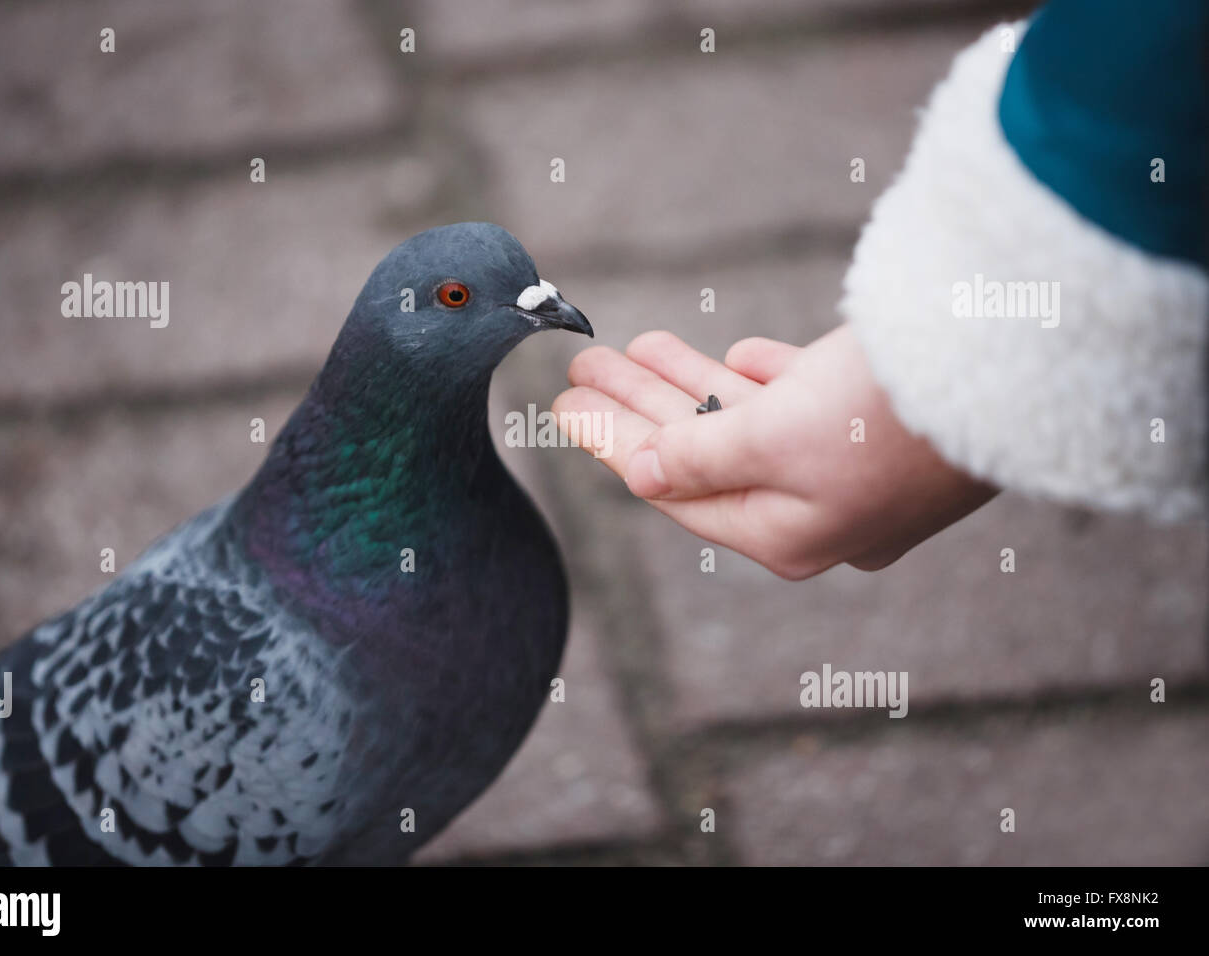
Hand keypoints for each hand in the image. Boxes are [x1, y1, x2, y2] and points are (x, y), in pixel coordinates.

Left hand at [552, 326, 997, 578]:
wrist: (1012, 373)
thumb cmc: (887, 415)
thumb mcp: (772, 441)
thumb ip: (696, 458)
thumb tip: (638, 475)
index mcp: (784, 534)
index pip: (672, 489)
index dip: (612, 444)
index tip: (562, 407)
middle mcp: (814, 510)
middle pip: (701, 454)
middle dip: (639, 406)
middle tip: (583, 367)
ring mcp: (847, 467)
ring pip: (746, 421)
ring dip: (688, 381)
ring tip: (632, 346)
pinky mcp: (878, 422)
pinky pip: (799, 403)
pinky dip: (760, 378)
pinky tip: (729, 356)